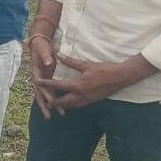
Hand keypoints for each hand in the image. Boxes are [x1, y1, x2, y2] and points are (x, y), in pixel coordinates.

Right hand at [29, 36, 60, 118]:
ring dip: (51, 105)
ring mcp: (42, 80)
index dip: (44, 93)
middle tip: (48, 116)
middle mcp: (38, 78)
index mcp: (36, 72)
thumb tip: (47, 64)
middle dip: (44, 106)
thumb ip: (45, 57)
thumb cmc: (41, 48)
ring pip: (45, 95)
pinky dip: (54, 99)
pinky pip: (50, 91)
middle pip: (40, 94)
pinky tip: (60, 105)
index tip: (50, 101)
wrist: (40, 44)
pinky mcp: (47, 80)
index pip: (39, 85)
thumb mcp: (43, 51)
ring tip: (60, 114)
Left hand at [38, 55, 155, 111]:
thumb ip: (71, 61)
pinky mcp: (95, 100)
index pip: (59, 86)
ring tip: (56, 105)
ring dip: (64, 105)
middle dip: (54, 102)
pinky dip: (74, 105)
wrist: (122, 77)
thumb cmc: (104, 69)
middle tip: (45, 104)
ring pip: (73, 105)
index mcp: (79, 85)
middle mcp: (82, 95)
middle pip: (64, 102)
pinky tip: (72, 103)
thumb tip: (59, 55)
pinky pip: (81, 105)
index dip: (47, 84)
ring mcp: (89, 99)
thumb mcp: (86, 64)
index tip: (38, 83)